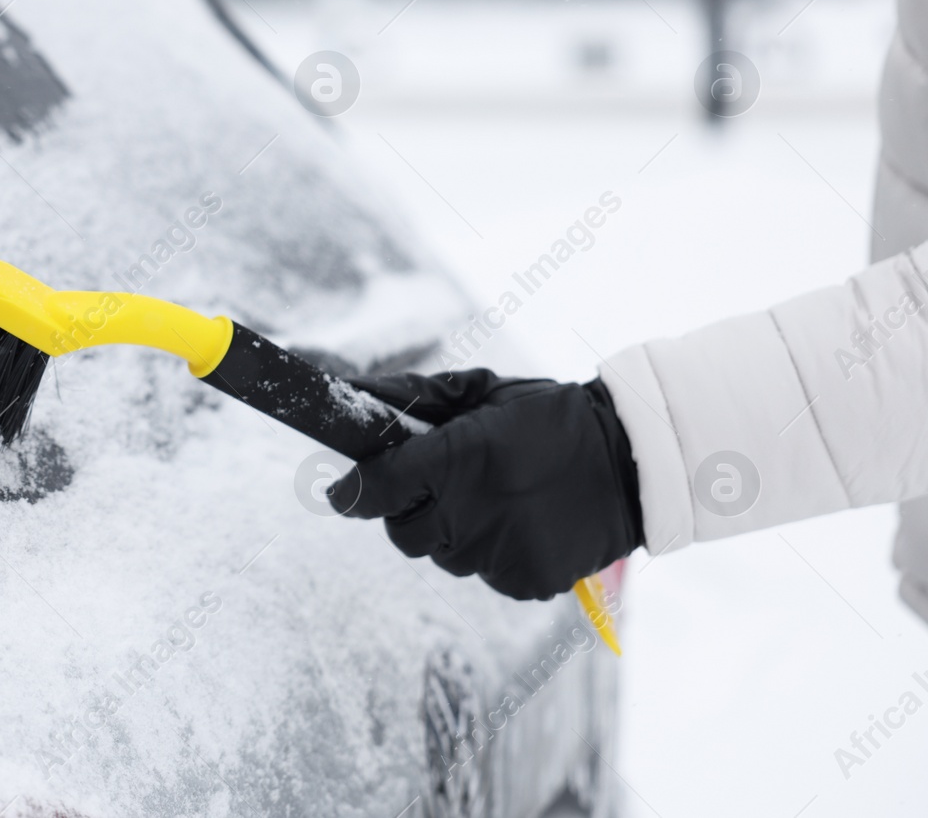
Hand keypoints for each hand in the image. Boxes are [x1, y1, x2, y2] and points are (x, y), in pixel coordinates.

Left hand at [326, 369, 643, 600]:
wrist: (632, 463)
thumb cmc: (548, 417)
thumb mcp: (484, 391)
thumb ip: (417, 395)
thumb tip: (356, 393)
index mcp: (460, 458)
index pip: (378, 488)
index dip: (351, 491)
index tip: (339, 491)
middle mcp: (473, 511)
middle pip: (402, 532)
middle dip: (406, 511)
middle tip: (436, 488)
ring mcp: (499, 553)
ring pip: (443, 556)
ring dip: (452, 532)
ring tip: (494, 500)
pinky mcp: (525, 582)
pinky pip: (485, 574)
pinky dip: (492, 554)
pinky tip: (520, 523)